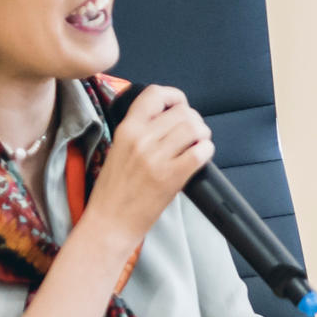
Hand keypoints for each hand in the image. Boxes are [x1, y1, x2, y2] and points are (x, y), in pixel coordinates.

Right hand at [86, 84, 213, 241]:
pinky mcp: (171, 177)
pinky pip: (200, 152)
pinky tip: (201, 156)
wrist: (109, 221)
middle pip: (182, 112)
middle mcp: (141, 138)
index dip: (174, 96)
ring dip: (202, 134)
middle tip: (193, 132)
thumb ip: (139, 130)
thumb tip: (168, 118)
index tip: (180, 105)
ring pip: (194, 128)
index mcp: (127, 129)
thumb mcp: (118, 149)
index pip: (155, 94)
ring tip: (198, 143)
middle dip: (194, 119)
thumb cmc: (113, 190)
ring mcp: (156, 157)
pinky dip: (206, 151)